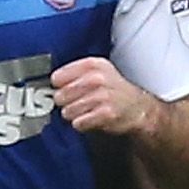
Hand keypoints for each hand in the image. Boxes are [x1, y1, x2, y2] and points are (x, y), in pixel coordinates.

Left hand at [51, 56, 166, 138]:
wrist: (138, 108)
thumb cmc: (114, 91)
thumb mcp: (99, 72)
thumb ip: (75, 74)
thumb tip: (50, 84)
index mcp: (93, 64)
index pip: (58, 77)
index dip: (58, 87)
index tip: (61, 90)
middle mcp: (97, 78)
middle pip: (60, 95)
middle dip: (65, 103)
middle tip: (76, 103)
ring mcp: (102, 96)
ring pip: (68, 111)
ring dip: (74, 115)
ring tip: (86, 111)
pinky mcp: (105, 114)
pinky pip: (79, 123)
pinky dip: (82, 124)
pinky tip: (91, 119)